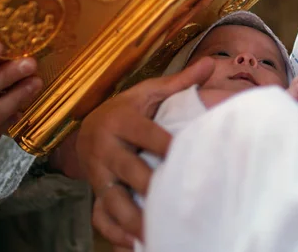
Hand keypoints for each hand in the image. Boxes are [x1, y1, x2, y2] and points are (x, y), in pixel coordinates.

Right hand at [76, 57, 214, 247]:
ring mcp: (99, 172)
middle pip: (128, 169)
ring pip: (112, 197)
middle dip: (149, 185)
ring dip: (131, 217)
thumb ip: (178, 82)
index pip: (145, 134)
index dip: (165, 145)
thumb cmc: (125, 109)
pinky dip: (114, 230)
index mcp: (121, 120)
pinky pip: (100, 214)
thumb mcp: (148, 92)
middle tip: (174, 200)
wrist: (86, 127)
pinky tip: (133, 243)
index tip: (187, 156)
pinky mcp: (96, 190)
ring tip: (154, 232)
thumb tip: (211, 63)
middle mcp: (106, 147)